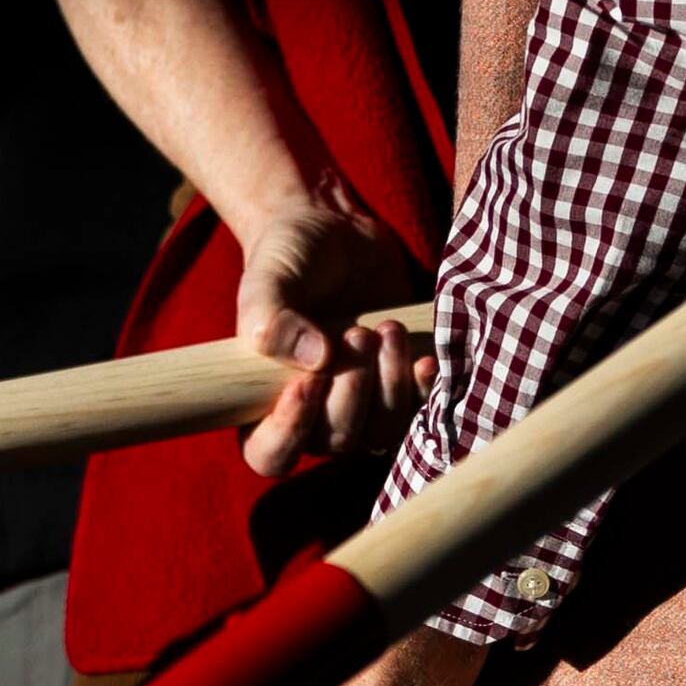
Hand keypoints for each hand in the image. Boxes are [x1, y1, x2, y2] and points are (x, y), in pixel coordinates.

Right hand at [224, 190, 429, 479]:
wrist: (333, 231)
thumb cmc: (288, 258)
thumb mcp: (268, 279)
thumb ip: (271, 318)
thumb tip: (315, 361)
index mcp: (263, 401)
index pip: (270, 454)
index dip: (289, 433)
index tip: (306, 382)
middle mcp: (312, 415)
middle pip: (335, 442)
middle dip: (351, 393)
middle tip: (356, 334)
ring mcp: (360, 405)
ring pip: (380, 434)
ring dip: (389, 387)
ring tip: (385, 329)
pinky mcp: (398, 386)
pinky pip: (417, 412)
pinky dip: (422, 389)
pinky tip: (423, 357)